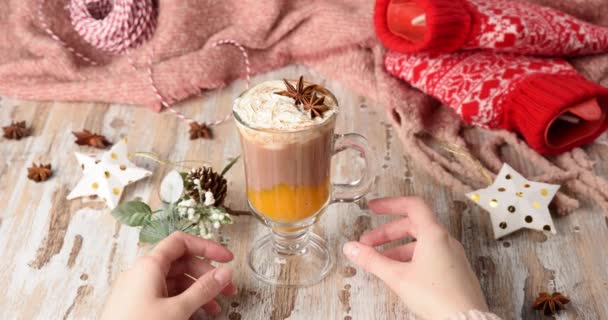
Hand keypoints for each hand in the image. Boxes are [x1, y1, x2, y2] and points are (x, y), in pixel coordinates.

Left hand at [101, 231, 236, 319]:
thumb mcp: (177, 310)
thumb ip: (203, 290)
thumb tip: (224, 273)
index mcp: (149, 264)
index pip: (182, 242)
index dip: (207, 247)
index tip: (227, 259)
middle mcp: (142, 272)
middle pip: (182, 262)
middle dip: (207, 274)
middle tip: (228, 289)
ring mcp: (138, 289)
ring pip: (175, 281)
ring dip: (198, 291)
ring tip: (216, 308)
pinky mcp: (137, 305)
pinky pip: (166, 295)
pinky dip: (184, 301)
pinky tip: (197, 315)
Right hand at [343, 197, 487, 319]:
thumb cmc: (437, 297)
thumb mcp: (397, 277)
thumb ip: (372, 260)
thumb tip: (352, 248)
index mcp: (434, 234)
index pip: (412, 205)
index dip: (390, 203)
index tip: (373, 207)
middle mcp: (446, 241)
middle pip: (412, 225)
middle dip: (387, 233)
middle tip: (368, 243)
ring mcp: (452, 256)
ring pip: (420, 243)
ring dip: (396, 248)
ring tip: (379, 262)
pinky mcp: (454, 271)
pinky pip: (430, 255)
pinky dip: (411, 258)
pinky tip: (400, 273)